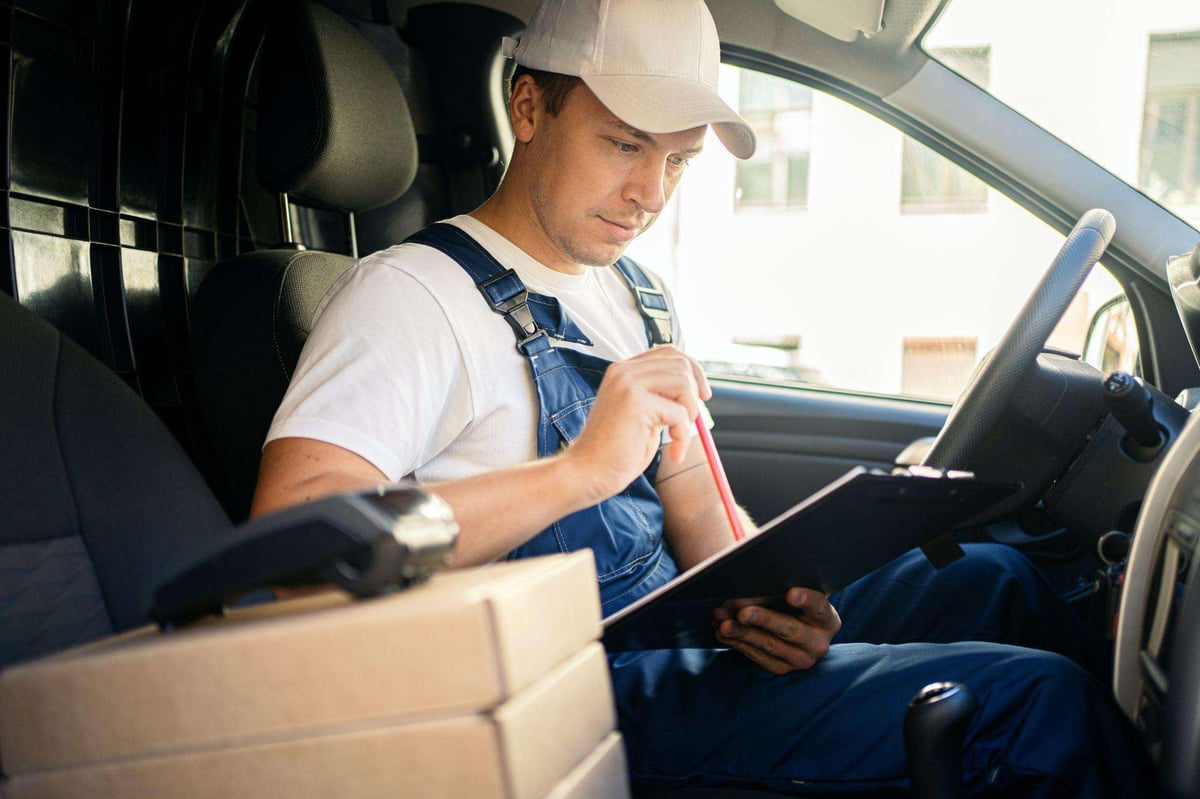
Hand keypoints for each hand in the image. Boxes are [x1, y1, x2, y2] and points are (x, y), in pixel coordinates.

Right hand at [565, 345, 710, 500]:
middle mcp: (623, 370)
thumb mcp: (644, 415)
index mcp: (623, 370)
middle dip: (695, 392)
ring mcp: (627, 383)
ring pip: (683, 383)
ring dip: (690, 414)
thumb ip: (662, 397)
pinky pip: (680, 412)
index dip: (692, 370)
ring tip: (677, 437)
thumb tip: (697, 388)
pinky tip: (674, 454)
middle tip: (693, 421)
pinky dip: (683, 436)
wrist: (589, 473)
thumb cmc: (618, 451)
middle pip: (680, 363)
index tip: (703, 394)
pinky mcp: (635, 402)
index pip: (668, 352)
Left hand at [713, 588, 840, 674]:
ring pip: (768, 645)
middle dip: (763, 619)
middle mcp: (818, 643)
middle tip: (742, 612)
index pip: (818, 607)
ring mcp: (800, 660)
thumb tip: (747, 591)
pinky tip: (722, 632)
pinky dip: (738, 642)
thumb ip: (777, 590)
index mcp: (828, 620)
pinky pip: (756, 656)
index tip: (790, 593)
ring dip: (742, 632)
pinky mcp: (780, 668)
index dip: (805, 599)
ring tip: (723, 621)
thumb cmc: (791, 599)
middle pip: (789, 629)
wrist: (791, 623)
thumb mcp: (792, 591)